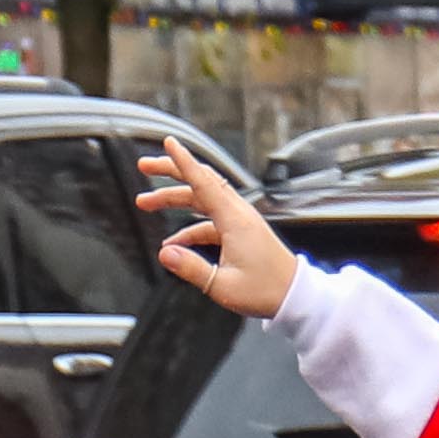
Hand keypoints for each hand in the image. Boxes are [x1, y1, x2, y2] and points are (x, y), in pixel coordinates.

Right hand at [140, 139, 297, 319]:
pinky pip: (209, 222)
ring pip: (202, 199)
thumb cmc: (266, 291)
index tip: (169, 141)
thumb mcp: (223, 285)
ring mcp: (240, 221)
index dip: (183, 161)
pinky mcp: (241, 232)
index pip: (203, 182)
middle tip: (144, 167)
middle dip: (171, 171)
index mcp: (234, 220)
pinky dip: (189, 227)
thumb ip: (191, 268)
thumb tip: (165, 253)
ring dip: (174, 198)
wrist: (295, 296)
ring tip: (147, 202)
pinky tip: (173, 243)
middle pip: (200, 182)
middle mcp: (238, 214)